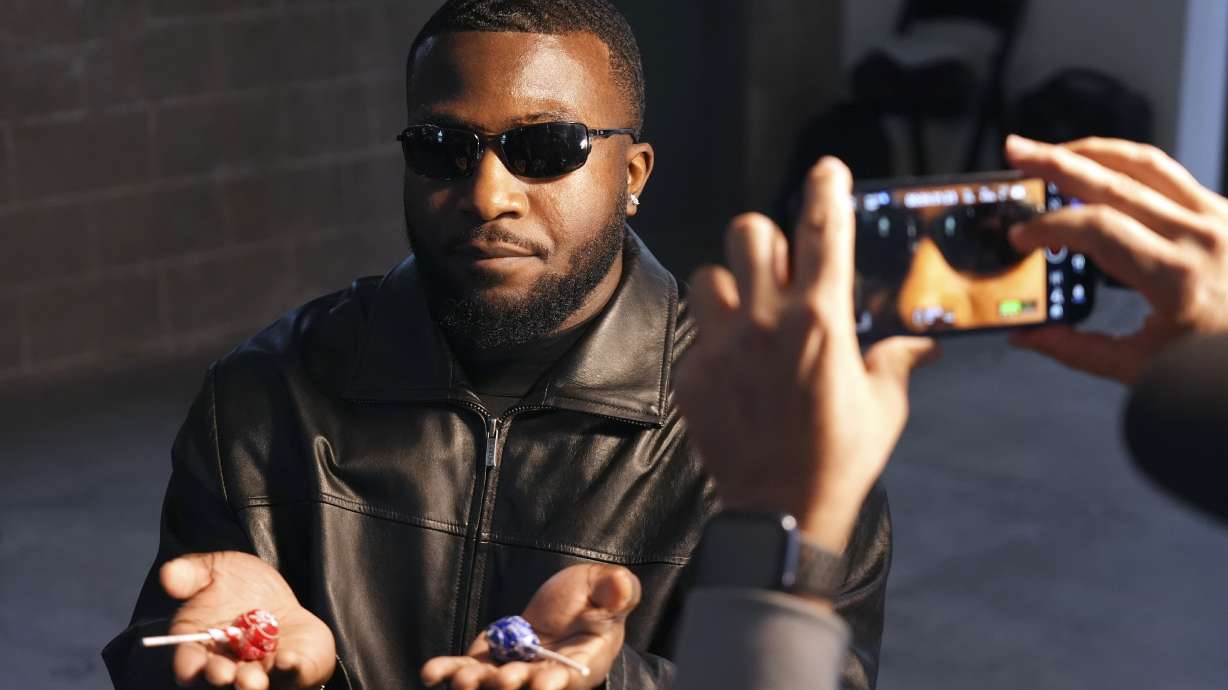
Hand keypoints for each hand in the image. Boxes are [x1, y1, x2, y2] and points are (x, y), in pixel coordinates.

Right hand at [161, 551, 335, 688]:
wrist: (278, 597)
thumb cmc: (239, 586)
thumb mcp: (215, 570)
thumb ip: (190, 573)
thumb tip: (168, 574)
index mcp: (200, 648)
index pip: (188, 663)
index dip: (187, 666)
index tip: (189, 667)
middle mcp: (228, 667)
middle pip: (219, 680)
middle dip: (219, 677)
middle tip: (224, 673)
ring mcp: (261, 673)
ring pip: (253, 685)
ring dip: (251, 683)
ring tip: (253, 679)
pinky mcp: (293, 671)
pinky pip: (294, 675)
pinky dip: (292, 670)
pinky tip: (289, 660)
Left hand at [421, 564, 639, 689]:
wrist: (567, 608)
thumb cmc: (594, 602)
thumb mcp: (609, 588)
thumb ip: (616, 590)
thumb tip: (621, 589)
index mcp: (581, 663)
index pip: (568, 679)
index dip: (555, 683)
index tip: (543, 683)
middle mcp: (544, 676)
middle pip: (526, 687)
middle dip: (514, 685)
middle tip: (503, 680)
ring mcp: (512, 671)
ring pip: (491, 685)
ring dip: (476, 684)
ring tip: (461, 680)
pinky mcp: (488, 661)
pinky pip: (466, 670)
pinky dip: (447, 671)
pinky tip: (430, 672)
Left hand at [674, 157, 937, 552]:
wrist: (780, 513)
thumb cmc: (840, 460)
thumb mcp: (883, 407)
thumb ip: (895, 361)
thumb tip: (919, 342)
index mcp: (821, 320)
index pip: (824, 230)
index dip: (825, 190)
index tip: (825, 172)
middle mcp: (767, 321)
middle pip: (749, 230)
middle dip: (766, 239)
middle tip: (778, 267)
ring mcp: (722, 346)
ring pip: (710, 276)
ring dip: (731, 287)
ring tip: (747, 317)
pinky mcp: (692, 374)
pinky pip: (696, 334)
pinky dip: (713, 343)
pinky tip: (733, 372)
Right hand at [1006, 135, 1227, 382]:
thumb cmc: (1214, 360)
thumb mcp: (1143, 366)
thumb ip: (1078, 349)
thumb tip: (1027, 336)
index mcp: (1176, 278)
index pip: (1098, 230)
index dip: (1050, 227)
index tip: (1021, 237)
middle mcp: (1198, 237)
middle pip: (1113, 183)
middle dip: (1056, 164)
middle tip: (1017, 152)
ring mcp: (1216, 217)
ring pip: (1144, 163)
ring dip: (1091, 151)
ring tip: (1053, 151)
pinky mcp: (1222, 210)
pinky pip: (1167, 173)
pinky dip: (1126, 163)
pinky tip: (1099, 164)